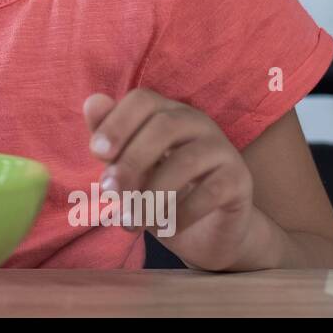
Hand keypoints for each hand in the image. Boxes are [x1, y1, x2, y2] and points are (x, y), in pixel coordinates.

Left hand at [82, 88, 256, 270]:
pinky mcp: (239, 180)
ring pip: (186, 161)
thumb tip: (92, 102)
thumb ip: (111, 138)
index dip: (117, 123)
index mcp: (166, 112)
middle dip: (131, 160)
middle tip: (109, 192)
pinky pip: (210, 192)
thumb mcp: (129, 167)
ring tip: (130, 221)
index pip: (143, 100)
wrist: (205, 232)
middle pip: (164, 127)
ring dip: (151, 195)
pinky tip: (164, 228)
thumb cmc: (160, 190)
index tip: (96, 154)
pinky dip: (180, 213)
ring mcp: (222, 149)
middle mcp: (197, 123)